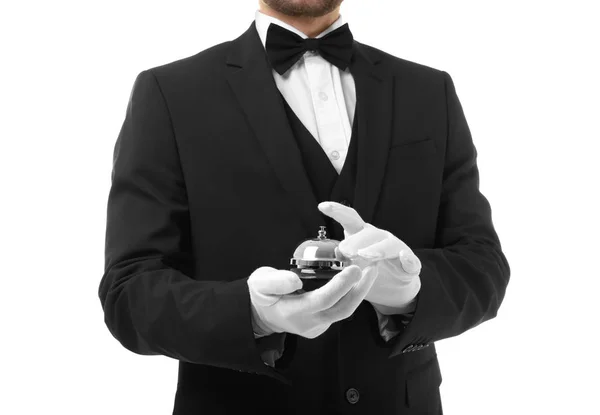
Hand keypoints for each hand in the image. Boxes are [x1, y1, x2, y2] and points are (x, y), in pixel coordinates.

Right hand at [247, 264, 377, 338]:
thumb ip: (275, 281)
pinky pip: (340, 311)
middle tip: (373, 268)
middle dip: (360, 289)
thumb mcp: (260, 282)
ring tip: (370, 270)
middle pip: (342, 309)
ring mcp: (317, 327)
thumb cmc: (261, 294)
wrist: (261, 314)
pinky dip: (350, 295)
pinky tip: (356, 279)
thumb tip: (295, 278)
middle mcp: (309, 323)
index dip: (341, 285)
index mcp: (293, 312)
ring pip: (344, 311)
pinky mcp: (323, 325)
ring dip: (359, 292)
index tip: (355, 269)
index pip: (323, 300)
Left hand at [318, 201, 420, 313]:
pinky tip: (405, 258)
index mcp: (362, 235)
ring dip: (377, 249)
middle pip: (368, 233)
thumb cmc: (368, 271)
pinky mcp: (410, 265)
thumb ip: (341, 258)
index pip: (350, 219)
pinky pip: (411, 262)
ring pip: (388, 245)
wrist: (394, 288)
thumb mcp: (351, 265)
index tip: (322, 206)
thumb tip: (332, 253)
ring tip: (366, 255)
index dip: (337, 211)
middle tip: (344, 251)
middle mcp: (380, 237)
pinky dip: (409, 260)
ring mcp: (397, 249)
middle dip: (355, 240)